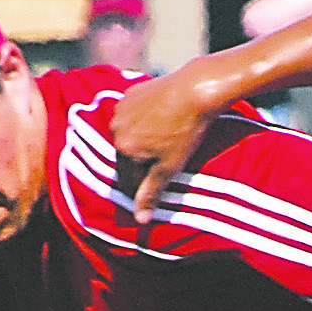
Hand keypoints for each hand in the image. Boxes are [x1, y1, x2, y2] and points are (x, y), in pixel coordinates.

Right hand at [112, 65, 225, 223]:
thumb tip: (140, 220)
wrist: (195, 90)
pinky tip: (164, 123)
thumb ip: (151, 193)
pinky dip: (145, 123)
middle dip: (143, 163)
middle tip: (166, 162)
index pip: (127, 179)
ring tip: (167, 142)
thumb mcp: (169, 168)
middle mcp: (116, 127)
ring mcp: (122, 108)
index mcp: (123, 148)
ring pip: (129, 136)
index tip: (161, 185)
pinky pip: (134, 116)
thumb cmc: (185, 132)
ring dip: (143, 143)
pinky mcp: (131, 93)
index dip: (144, 186)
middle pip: (127, 156)